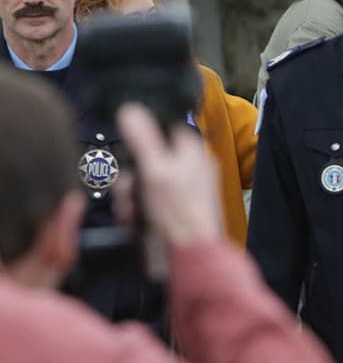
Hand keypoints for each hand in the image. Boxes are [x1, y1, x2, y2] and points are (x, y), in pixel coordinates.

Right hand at [116, 103, 223, 247]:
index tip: (129, 154)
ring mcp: (183, 187)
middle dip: (131, 177)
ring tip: (131, 213)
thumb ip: (143, 139)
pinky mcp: (176, 206)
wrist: (193, 253)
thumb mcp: (155, 171)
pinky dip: (138, 209)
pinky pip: (150, 199)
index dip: (141, 137)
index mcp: (191, 150)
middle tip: (129, 193)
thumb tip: (132, 109)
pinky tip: (135, 221)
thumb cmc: (180, 214)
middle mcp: (190, 166)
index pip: (163, 127)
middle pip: (148, 157)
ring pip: (145, 180)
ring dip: (131, 197)